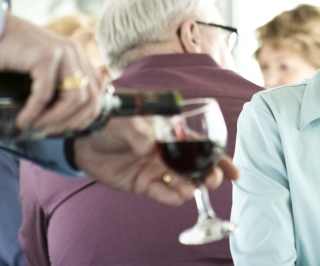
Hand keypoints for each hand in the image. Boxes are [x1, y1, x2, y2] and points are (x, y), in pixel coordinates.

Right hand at [0, 13, 104, 133]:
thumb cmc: (12, 52)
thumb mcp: (44, 66)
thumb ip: (59, 81)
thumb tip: (65, 117)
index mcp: (78, 55)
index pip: (98, 91)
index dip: (86, 115)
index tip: (66, 128)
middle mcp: (74, 52)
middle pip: (91, 98)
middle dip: (72, 122)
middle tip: (51, 131)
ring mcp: (62, 52)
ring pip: (74, 98)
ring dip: (56, 119)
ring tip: (38, 125)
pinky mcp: (44, 57)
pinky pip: (45, 94)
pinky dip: (34, 112)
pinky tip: (24, 119)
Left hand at [73, 116, 240, 206]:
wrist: (85, 137)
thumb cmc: (110, 121)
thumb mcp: (126, 121)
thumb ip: (138, 134)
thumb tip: (148, 148)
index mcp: (171, 133)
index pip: (201, 145)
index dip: (218, 158)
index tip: (234, 172)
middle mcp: (168, 153)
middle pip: (195, 168)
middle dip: (207, 176)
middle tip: (212, 181)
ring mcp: (156, 169)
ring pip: (180, 182)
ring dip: (189, 187)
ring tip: (191, 190)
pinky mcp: (142, 183)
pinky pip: (161, 192)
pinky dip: (170, 196)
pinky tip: (178, 199)